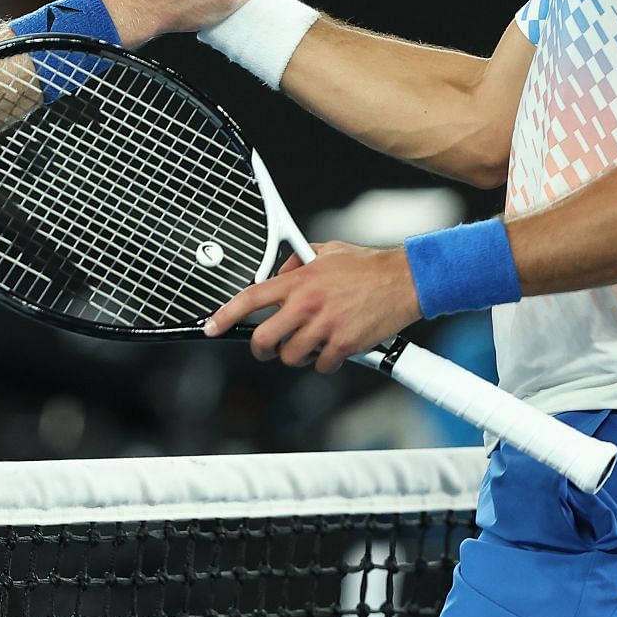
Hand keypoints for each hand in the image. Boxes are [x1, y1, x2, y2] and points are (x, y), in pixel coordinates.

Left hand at [202, 241, 421, 372]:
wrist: (404, 280)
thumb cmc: (368, 266)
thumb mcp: (327, 250)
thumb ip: (298, 261)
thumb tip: (280, 273)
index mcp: (299, 281)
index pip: (250, 299)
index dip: (225, 315)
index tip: (212, 326)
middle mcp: (307, 304)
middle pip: (264, 340)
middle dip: (263, 349)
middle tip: (271, 346)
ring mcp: (325, 326)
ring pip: (292, 357)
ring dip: (299, 355)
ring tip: (314, 341)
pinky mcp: (344, 344)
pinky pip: (321, 365)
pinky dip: (326, 362)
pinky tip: (336, 347)